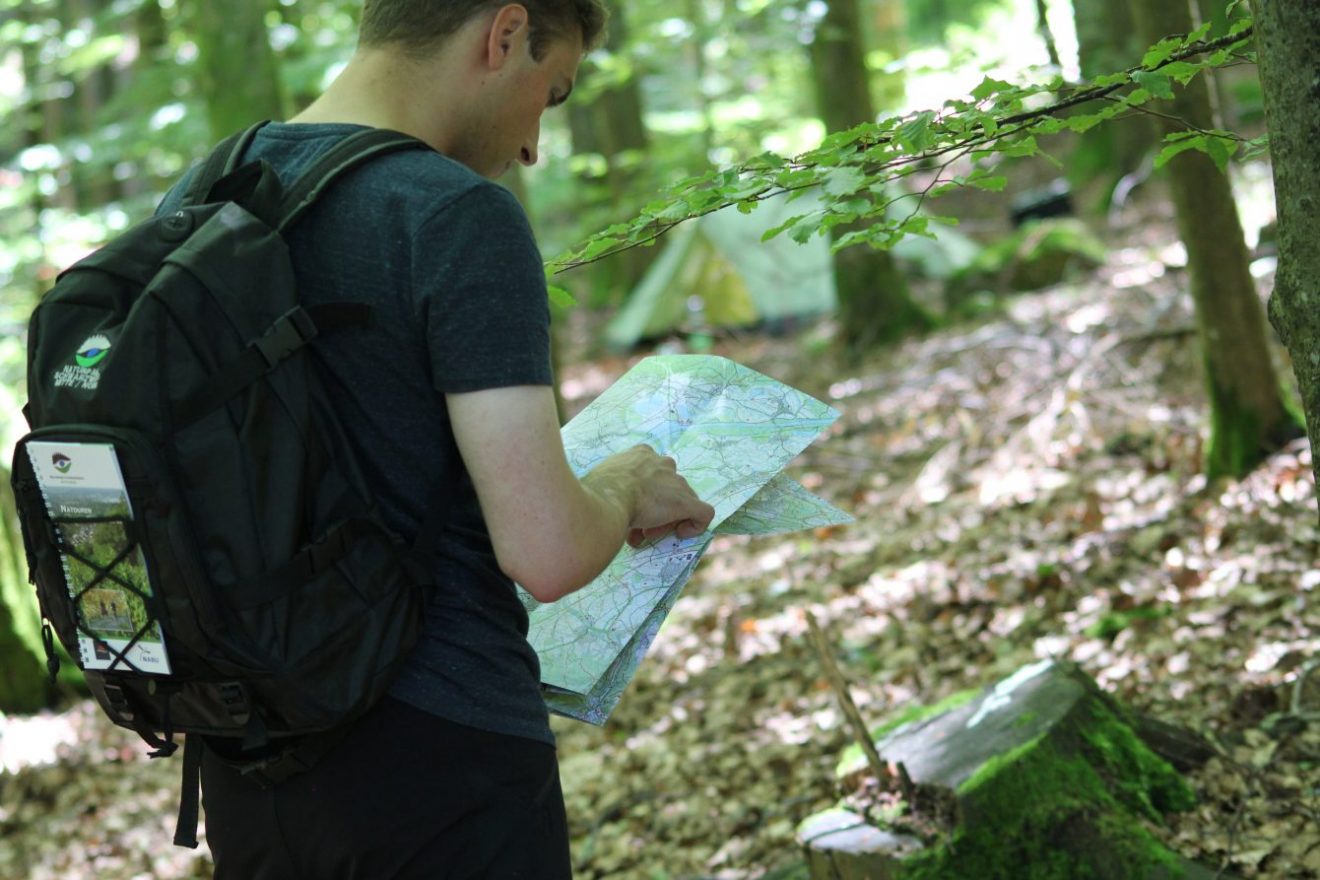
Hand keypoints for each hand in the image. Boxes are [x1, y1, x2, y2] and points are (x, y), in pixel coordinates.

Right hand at [585, 445, 714, 547]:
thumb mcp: (602, 481)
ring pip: (680, 502)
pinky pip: (703, 514)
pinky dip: (695, 526)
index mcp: (641, 455)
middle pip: (667, 489)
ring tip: (648, 535)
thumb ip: (613, 487)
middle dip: (654, 509)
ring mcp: (676, 482)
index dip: (643, 495)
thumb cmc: (597, 490)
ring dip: (666, 520)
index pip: (651, 475)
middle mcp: (662, 463)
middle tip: (639, 527)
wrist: (607, 496)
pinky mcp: (686, 502)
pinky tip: (680, 534)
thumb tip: (612, 509)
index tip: (631, 509)